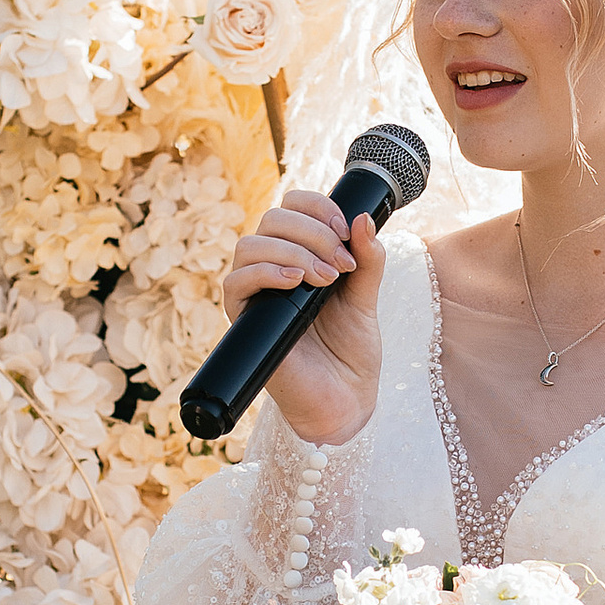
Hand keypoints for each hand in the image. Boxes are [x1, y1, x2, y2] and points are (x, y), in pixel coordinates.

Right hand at [220, 188, 385, 445]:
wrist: (345, 399)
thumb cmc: (351, 350)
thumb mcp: (367, 296)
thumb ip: (368, 259)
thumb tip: (364, 218)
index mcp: (299, 254)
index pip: (291, 206)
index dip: (316, 206)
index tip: (346, 229)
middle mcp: (272, 268)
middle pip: (271, 219)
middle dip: (312, 232)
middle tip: (342, 264)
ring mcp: (256, 293)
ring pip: (250, 245)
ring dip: (293, 251)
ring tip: (326, 278)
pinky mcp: (245, 320)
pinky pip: (236, 282)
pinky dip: (266, 272)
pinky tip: (296, 282)